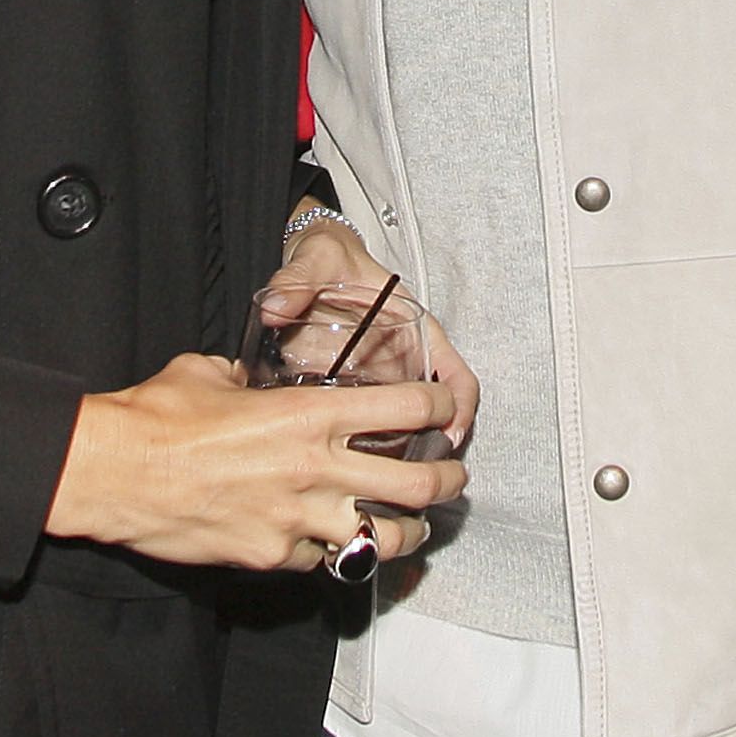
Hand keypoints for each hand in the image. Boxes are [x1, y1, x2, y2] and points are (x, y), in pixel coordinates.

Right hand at [44, 352, 464, 572]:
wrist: (112, 473)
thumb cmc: (157, 416)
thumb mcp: (211, 374)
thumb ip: (248, 380)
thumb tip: (251, 382)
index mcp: (308, 413)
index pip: (405, 410)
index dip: (437, 408)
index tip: (445, 409)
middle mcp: (315, 468)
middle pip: (418, 484)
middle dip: (447, 480)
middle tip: (453, 476)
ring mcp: (298, 520)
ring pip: (385, 538)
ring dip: (409, 532)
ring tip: (415, 526)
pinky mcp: (274, 557)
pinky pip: (322, 560)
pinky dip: (333, 551)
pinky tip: (330, 541)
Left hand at [264, 210, 478, 450]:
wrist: (311, 261)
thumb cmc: (329, 257)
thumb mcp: (318, 259)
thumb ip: (297, 281)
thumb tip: (275, 308)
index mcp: (410, 326)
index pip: (453, 372)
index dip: (460, 405)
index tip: (450, 432)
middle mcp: (399, 359)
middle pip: (432, 411)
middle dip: (430, 445)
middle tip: (413, 473)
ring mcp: (377, 379)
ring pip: (403, 425)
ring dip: (400, 452)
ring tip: (380, 479)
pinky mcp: (350, 390)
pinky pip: (367, 424)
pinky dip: (366, 446)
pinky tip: (346, 466)